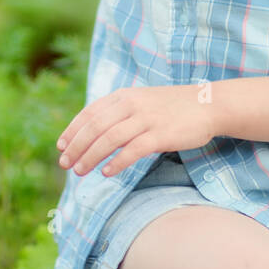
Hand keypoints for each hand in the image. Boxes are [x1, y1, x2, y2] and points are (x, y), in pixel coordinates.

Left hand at [56, 85, 216, 177]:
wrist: (208, 105)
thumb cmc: (171, 108)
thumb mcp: (141, 102)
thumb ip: (119, 113)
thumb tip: (93, 133)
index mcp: (123, 96)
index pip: (89, 113)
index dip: (72, 131)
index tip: (61, 147)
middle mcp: (131, 104)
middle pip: (95, 127)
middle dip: (76, 147)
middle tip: (65, 164)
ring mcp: (146, 119)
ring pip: (109, 139)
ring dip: (90, 157)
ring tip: (80, 171)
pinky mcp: (161, 135)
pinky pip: (133, 150)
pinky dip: (117, 162)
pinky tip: (107, 173)